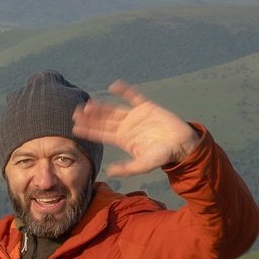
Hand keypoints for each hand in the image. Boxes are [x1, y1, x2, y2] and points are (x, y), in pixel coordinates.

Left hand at [72, 80, 202, 176]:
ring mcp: (135, 116)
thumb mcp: (143, 165)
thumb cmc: (163, 156)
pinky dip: (125, 91)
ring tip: (88, 104)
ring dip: (101, 106)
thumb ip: (127, 169)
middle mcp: (126, 126)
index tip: (75, 127)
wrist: (182, 145)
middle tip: (75, 113)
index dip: (89, 130)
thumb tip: (109, 172)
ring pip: (114, 109)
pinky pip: (134, 97)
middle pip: (103, 120)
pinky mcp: (147, 107)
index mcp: (123, 139)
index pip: (101, 133)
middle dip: (90, 117)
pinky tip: (114, 85)